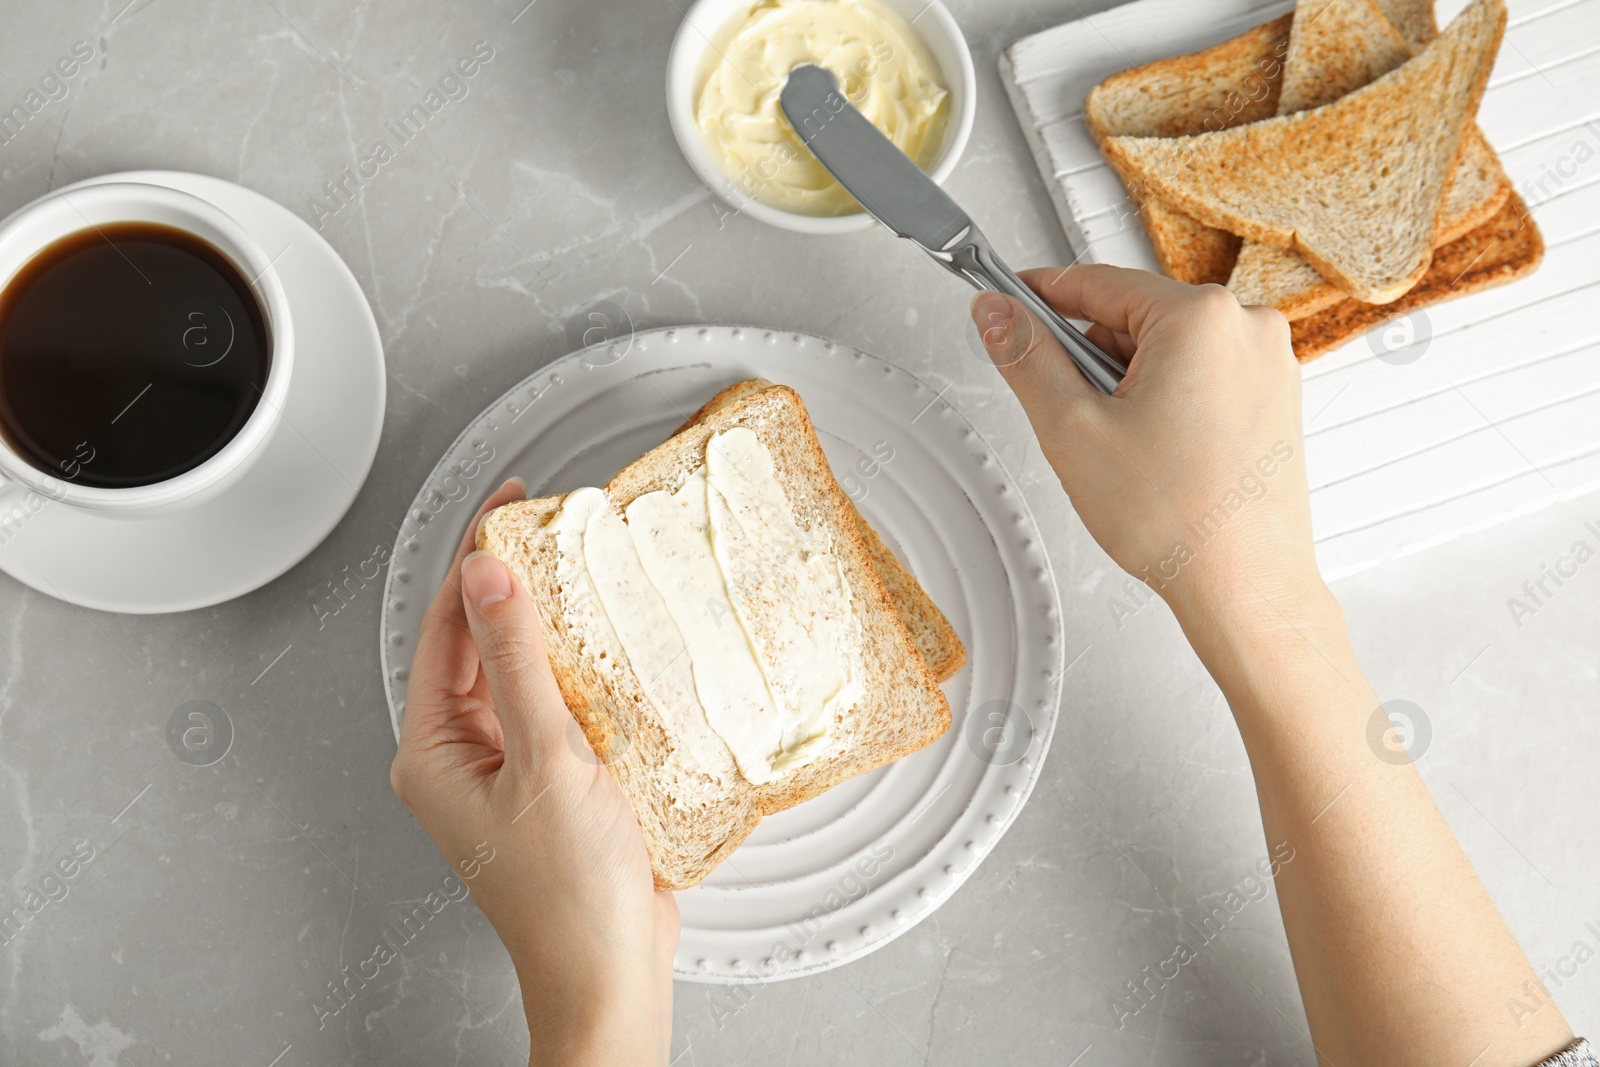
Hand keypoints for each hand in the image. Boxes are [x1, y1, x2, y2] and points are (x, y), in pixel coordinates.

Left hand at [390, 478, 675, 1066]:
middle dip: (521, 590)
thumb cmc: (568, 895)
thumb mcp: (545, 759)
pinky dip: (590, 678)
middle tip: (561, 533)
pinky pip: (563, 710)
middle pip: (484, 647)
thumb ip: (515, 661)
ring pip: (527, 676)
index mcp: (433, 751)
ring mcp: (510, 771)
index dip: (477, 561)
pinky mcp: (556, 784)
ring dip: (560, 633)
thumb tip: (488, 575)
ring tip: (597, 582)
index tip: (510, 507)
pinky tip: (622, 655)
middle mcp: (464, 757)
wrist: (612, 973)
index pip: (446, 628)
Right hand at [970, 267, 1318, 625]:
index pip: (1096, 283)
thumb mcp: (1071, 429)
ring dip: (1130, 386)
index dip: (1039, 296)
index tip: (1006, 304)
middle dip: (1092, 360)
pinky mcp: (1276, 399)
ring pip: (1168, 352)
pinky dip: (1169, 404)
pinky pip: (1203, 378)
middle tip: (1076, 419)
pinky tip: (1157, 456)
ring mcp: (1269, 364)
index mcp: (1200, 317)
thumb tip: (997, 314)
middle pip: (1133, 318)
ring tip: (1124, 451)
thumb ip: (1025, 357)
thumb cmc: (1178, 519)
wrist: (1245, 586)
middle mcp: (1247, 327)